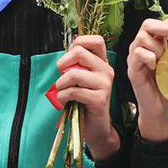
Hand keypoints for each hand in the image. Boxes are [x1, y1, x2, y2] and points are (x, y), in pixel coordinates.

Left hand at [55, 35, 119, 160]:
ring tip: (61, 92)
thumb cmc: (84, 102)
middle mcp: (106, 70)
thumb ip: (76, 66)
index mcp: (102, 62)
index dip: (79, 43)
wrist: (96, 127)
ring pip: (74, 74)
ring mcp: (105, 84)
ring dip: (61, 84)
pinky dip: (63, 96)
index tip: (69, 58)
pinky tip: (64, 101)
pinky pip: (74, 91)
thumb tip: (63, 59)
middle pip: (80, 52)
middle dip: (63, 63)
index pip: (96, 40)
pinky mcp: (100, 99)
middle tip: (61, 76)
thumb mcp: (81, 80)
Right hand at [126, 16, 167, 143]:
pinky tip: (157, 66)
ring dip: (158, 46)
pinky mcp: (132, 68)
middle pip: (148, 24)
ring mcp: (135, 56)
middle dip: (167, 28)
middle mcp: (143, 45)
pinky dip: (149, 56)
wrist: (161, 109)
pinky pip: (138, 53)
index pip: (164, 22)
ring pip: (142, 37)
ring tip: (165, 60)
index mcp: (156, 41)